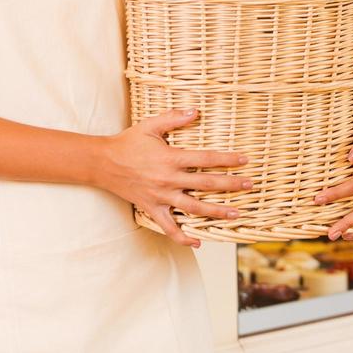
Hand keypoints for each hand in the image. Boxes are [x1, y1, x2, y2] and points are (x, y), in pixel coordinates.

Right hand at [98, 108, 250, 247]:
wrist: (103, 162)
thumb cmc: (128, 142)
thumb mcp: (150, 125)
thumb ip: (173, 118)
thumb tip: (195, 110)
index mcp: (171, 158)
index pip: (206, 159)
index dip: (227, 159)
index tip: (244, 160)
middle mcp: (169, 179)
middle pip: (206, 185)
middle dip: (231, 185)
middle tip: (249, 186)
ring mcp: (161, 197)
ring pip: (194, 209)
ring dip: (217, 212)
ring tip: (236, 214)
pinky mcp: (152, 209)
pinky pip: (169, 228)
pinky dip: (184, 238)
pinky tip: (198, 242)